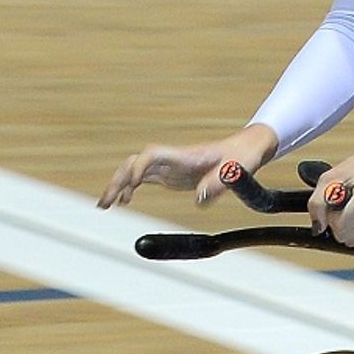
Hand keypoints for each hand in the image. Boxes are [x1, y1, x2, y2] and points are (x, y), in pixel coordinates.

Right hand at [97, 124, 278, 208]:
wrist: (247, 148)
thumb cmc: (243, 157)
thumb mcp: (238, 170)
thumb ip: (219, 183)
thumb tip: (200, 199)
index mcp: (186, 156)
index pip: (153, 154)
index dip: (140, 166)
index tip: (134, 183)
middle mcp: (173, 159)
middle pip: (135, 162)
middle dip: (118, 179)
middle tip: (105, 202)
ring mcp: (171, 166)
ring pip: (135, 170)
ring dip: (119, 184)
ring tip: (105, 205)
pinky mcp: (172, 174)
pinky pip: (144, 178)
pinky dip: (131, 188)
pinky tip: (125, 202)